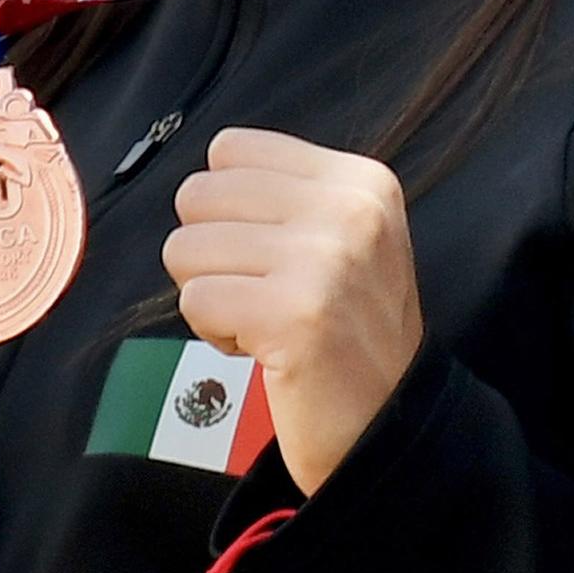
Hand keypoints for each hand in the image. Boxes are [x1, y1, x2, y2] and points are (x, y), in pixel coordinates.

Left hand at [162, 128, 420, 495]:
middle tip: (261, 291)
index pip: (230, 150)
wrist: (388, 422)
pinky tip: (261, 348)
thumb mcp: (347, 236)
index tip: (272, 252)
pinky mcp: (293, 315)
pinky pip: (195, 300)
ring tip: (263, 320)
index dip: (228, 208)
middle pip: (198, 195)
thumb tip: (207, 176)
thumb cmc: (349, 329)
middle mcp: (348, 210)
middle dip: (211, 252)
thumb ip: (287, 195)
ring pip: (186, 249)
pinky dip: (214, 333)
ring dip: (211, 295)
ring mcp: (324, 260)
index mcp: (360, 180)